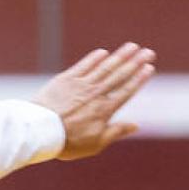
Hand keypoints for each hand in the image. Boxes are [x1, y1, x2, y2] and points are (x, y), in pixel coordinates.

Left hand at [33, 42, 155, 159]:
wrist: (39, 131)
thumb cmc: (66, 142)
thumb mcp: (95, 143)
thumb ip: (116, 132)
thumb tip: (136, 126)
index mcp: (105, 109)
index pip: (126, 90)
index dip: (138, 79)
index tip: (149, 68)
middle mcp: (96, 94)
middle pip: (119, 75)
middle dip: (135, 63)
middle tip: (148, 52)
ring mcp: (80, 85)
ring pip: (104, 67)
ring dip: (119, 56)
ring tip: (132, 46)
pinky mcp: (64, 80)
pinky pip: (82, 66)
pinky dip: (93, 59)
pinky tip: (103, 52)